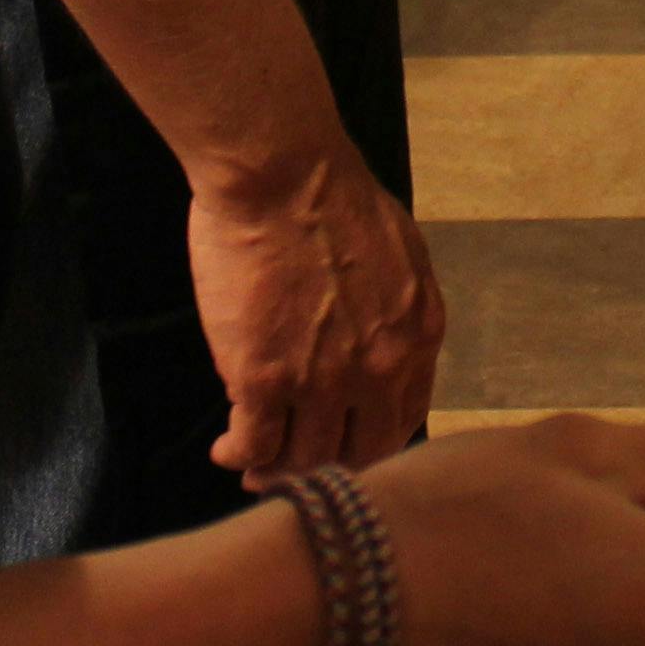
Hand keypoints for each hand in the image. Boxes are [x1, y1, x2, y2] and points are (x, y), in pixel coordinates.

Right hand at [189, 145, 444, 475]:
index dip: (369, 444)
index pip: (404, 421)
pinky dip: (240, 456)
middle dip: (327, 468)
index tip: (344, 446)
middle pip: (359, 454)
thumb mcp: (400, 255)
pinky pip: (256, 445)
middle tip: (297, 468)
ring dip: (279, 471)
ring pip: (306, 460)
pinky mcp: (264, 379)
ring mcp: (323, 380)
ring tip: (255, 467)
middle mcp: (380, 370)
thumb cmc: (332, 195)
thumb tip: (378, 346)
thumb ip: (396, 313)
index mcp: (417, 336)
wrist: (282, 174)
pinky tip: (227, 450)